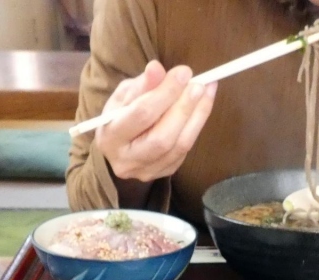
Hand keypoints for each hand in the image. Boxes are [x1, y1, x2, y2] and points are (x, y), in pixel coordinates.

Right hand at [95, 61, 216, 183]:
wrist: (118, 149)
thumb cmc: (120, 116)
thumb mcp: (123, 96)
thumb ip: (141, 84)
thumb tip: (157, 68)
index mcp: (111, 136)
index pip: (142, 114)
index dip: (165, 92)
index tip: (183, 72)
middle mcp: (127, 160)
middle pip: (162, 137)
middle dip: (183, 108)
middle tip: (199, 85)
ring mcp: (147, 171)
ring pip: (179, 146)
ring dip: (197, 116)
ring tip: (207, 91)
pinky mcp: (164, 172)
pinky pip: (185, 150)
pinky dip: (197, 125)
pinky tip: (202, 106)